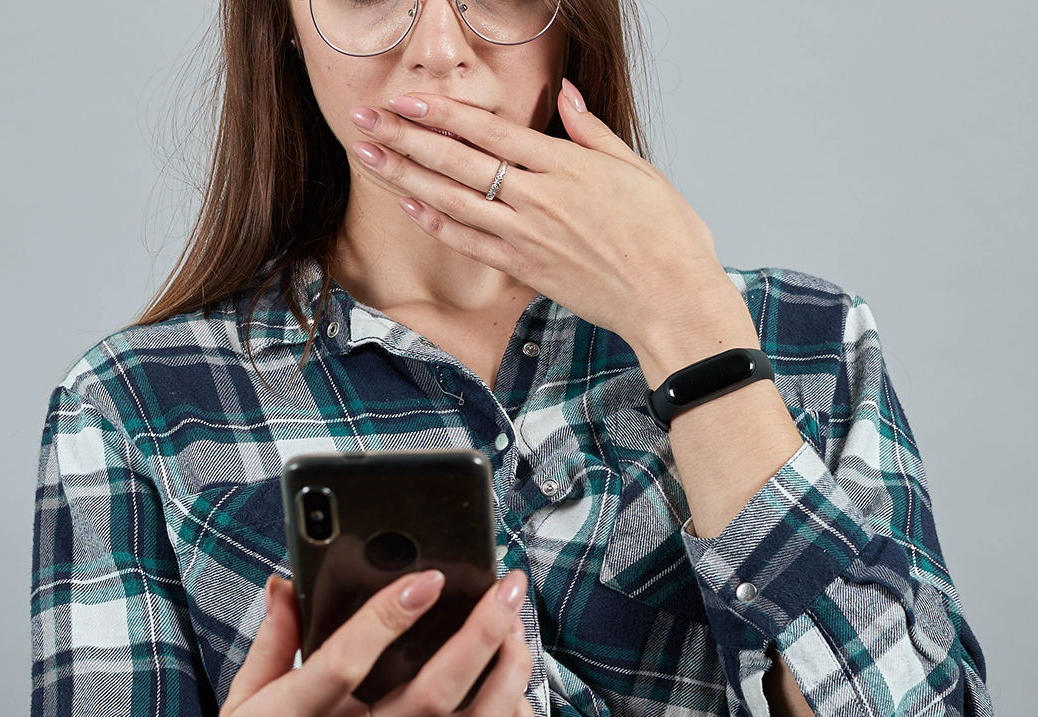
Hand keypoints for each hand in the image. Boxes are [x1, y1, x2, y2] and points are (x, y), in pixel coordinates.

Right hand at [153, 569, 536, 716]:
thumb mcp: (239, 704)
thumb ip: (272, 640)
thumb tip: (287, 583)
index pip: (346, 663)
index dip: (390, 616)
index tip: (428, 579)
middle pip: (432, 695)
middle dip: (481, 634)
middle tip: (504, 590)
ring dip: (507, 676)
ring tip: (515, 633)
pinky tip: (516, 692)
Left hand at [344, 78, 756, 378]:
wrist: (672, 300)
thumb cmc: (667, 237)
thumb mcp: (639, 169)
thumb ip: (593, 132)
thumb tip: (566, 95)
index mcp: (566, 166)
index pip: (489, 130)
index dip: (442, 113)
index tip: (406, 100)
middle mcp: (539, 199)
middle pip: (458, 159)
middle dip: (405, 136)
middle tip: (364, 118)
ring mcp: (527, 236)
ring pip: (453, 198)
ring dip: (404, 175)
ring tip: (368, 155)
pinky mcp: (525, 269)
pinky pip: (470, 242)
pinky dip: (437, 222)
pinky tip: (408, 205)